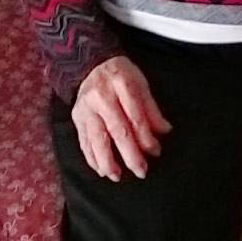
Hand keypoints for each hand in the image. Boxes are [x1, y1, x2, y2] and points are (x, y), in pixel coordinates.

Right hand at [72, 55, 171, 181]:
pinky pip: (84, 141)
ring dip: (107, 161)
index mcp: (121, 83)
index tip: (155, 151)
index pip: (135, 115)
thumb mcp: (140, 83)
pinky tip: (100, 169)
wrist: (91, 65)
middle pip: (117, 129)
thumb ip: (151, 109)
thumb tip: (164, 131)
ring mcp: (86, 108)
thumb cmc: (120, 75)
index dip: (146, 136)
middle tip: (141, 170)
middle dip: (129, 154)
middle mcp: (101, 96)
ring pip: (96, 139)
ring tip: (117, 176)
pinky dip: (92, 158)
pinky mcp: (77, 118)